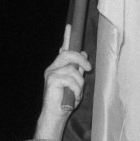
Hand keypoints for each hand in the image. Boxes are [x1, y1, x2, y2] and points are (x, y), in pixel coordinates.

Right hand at [34, 25, 91, 139]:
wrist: (56, 115)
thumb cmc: (66, 101)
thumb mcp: (76, 83)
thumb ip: (78, 69)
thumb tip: (83, 53)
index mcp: (59, 67)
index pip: (63, 49)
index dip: (67, 37)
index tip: (70, 26)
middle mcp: (53, 67)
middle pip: (68, 54)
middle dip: (81, 60)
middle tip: (88, 69)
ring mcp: (51, 73)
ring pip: (72, 69)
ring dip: (79, 84)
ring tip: (75, 94)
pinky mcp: (51, 80)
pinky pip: (71, 79)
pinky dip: (75, 90)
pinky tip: (71, 97)